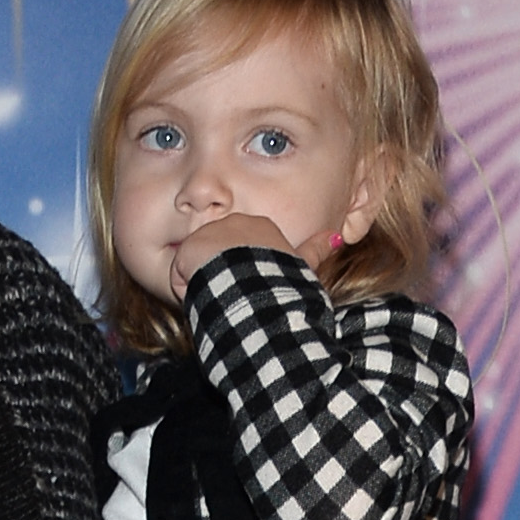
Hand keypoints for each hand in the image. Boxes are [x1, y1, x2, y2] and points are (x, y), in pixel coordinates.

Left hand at [173, 214, 349, 293]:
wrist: (262, 297)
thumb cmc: (285, 285)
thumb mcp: (302, 266)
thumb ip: (316, 250)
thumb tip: (336, 238)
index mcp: (261, 227)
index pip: (239, 255)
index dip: (242, 277)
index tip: (252, 288)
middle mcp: (235, 222)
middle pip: (217, 259)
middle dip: (222, 279)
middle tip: (238, 293)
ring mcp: (211, 232)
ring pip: (199, 268)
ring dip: (208, 287)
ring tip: (227, 294)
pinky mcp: (192, 248)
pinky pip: (183, 278)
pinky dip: (192, 292)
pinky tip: (211, 293)